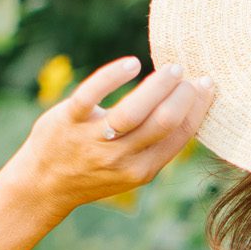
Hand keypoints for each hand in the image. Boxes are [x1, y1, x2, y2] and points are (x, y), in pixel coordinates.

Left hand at [3, 56, 214, 219]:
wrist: (44, 184)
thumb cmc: (94, 170)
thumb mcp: (130, 169)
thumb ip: (155, 145)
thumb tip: (189, 106)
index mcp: (142, 170)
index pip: (180, 135)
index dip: (198, 108)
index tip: (206, 86)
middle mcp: (120, 158)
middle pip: (163, 122)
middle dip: (183, 95)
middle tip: (189, 75)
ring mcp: (93, 140)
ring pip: (134, 111)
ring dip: (158, 85)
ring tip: (172, 69)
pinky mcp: (69, 120)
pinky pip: (93, 94)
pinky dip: (114, 75)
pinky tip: (132, 64)